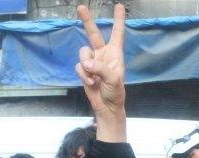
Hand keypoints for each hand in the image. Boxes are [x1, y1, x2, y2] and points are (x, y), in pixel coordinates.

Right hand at [75, 5, 125, 121]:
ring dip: (86, 66)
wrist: (106, 107)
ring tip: (93, 78)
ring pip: (83, 53)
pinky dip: (83, 75)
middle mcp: (103, 54)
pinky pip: (79, 66)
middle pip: (93, 34)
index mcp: (115, 53)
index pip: (117, 33)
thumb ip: (100, 68)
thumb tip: (85, 62)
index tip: (120, 6)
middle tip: (81, 7)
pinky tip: (90, 83)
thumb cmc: (115, 92)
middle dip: (87, 20)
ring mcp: (93, 61)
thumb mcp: (112, 79)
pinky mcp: (84, 70)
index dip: (118, 20)